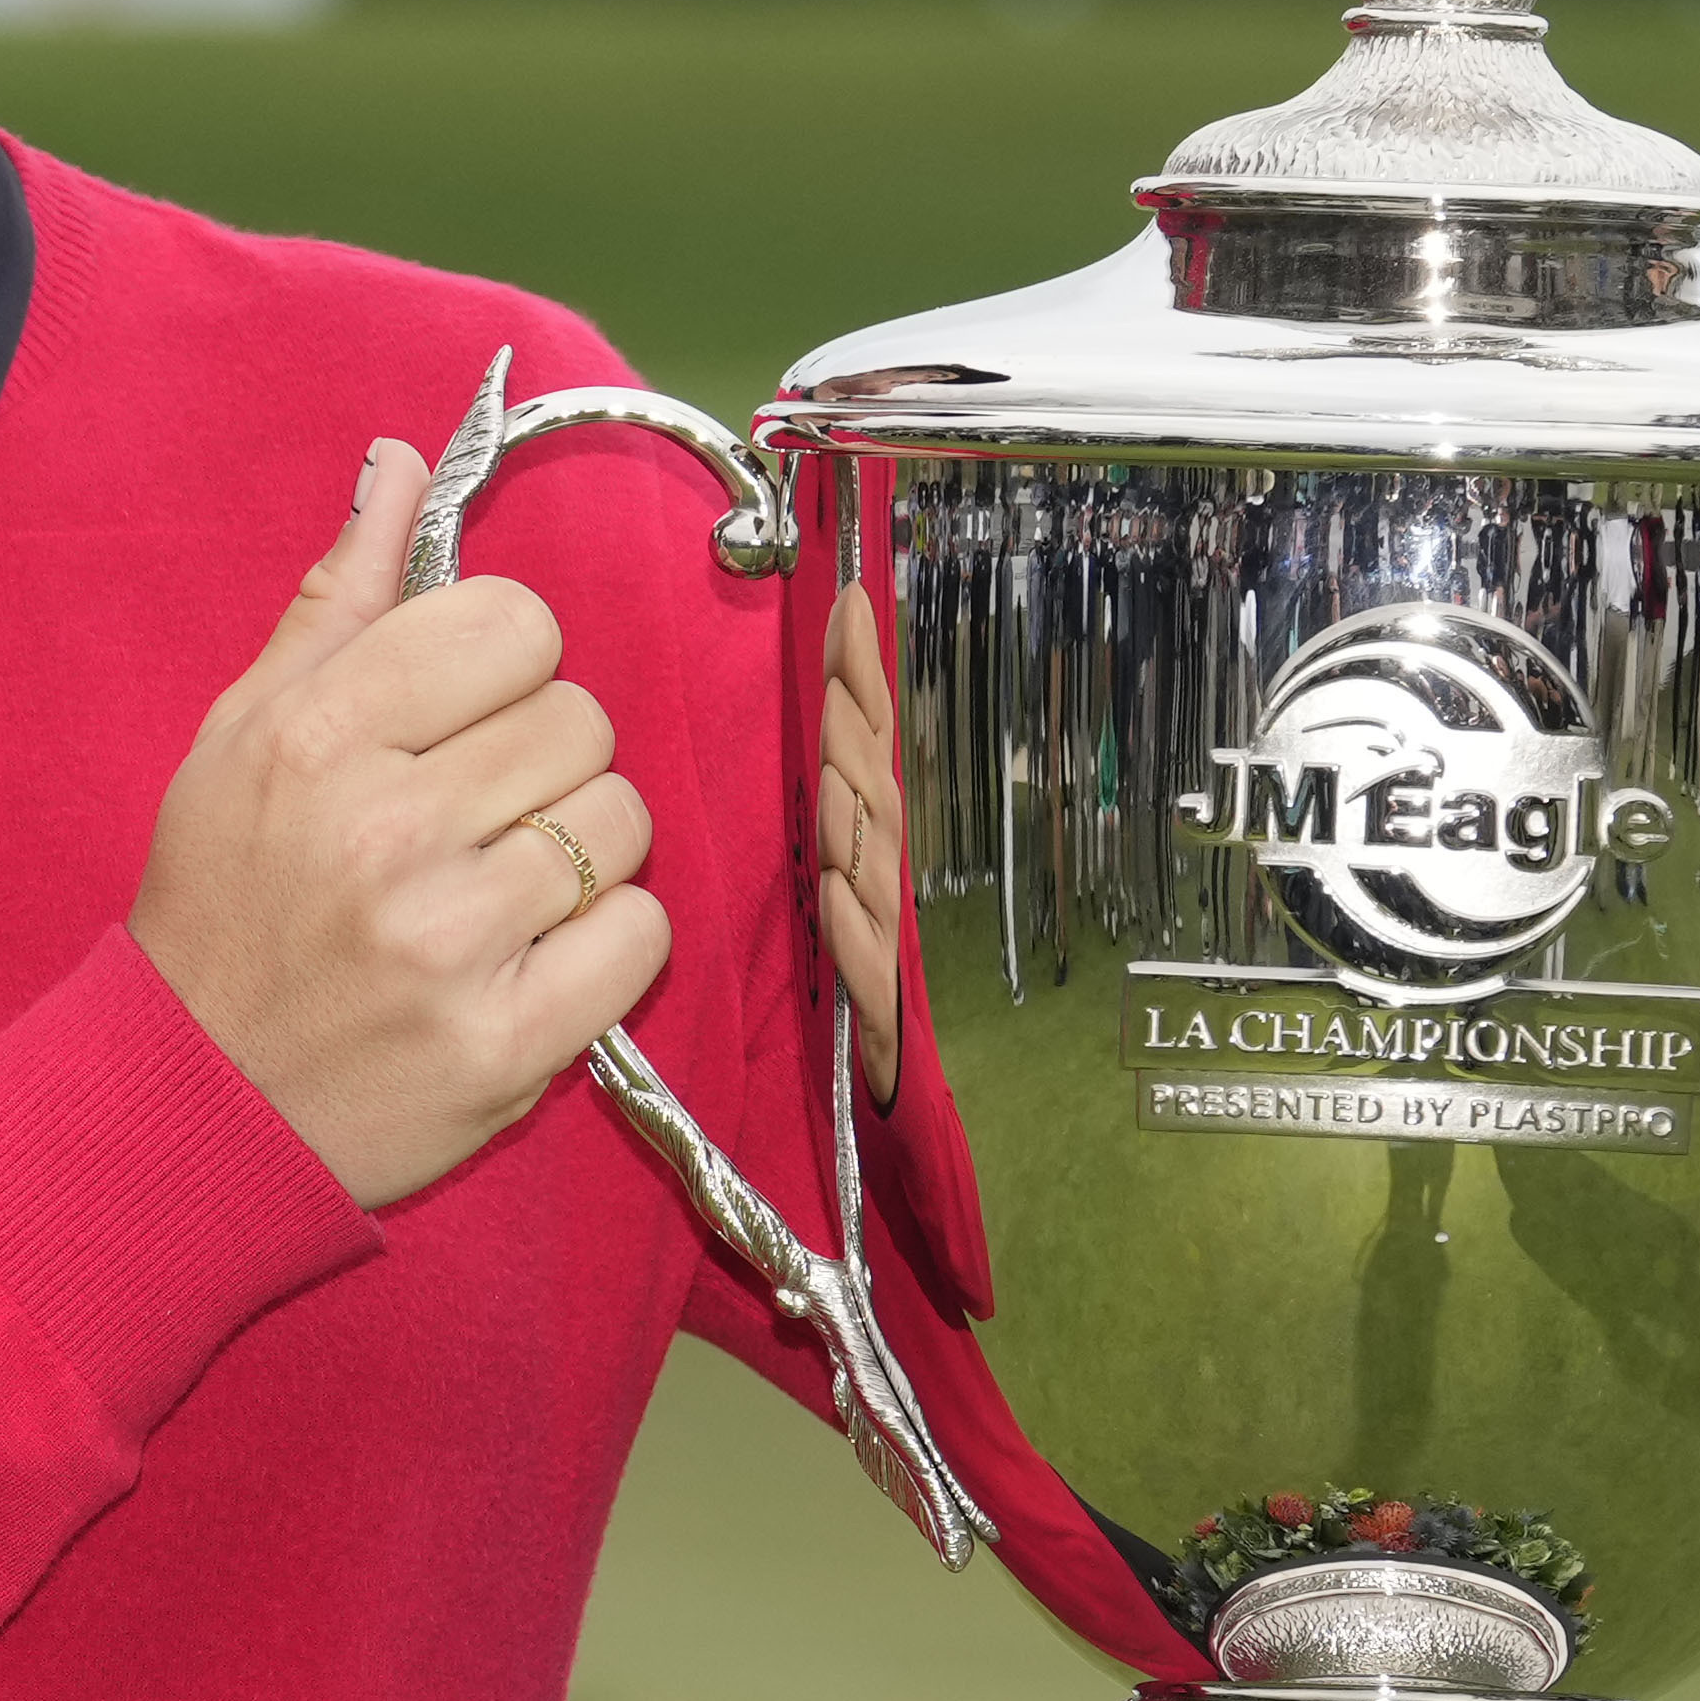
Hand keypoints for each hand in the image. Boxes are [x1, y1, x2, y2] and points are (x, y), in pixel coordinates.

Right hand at [139, 437, 667, 1207]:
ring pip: (621, 820)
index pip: (515, 623)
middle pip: (581, 718)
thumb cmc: (221, 910)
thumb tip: (401, 465)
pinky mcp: (506, 1043)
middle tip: (471, 819)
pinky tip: (532, 957)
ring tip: (499, 890)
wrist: (191, 1107)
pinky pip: (641, 933)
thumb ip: (338, 602)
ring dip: (580, 851)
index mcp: (318, 735)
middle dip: (541, 761)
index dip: (504, 666)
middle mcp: (386, 829)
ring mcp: (450, 941)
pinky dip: (606, 944)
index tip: (460, 719)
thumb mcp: (240, 737)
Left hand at [814, 585, 908, 1102]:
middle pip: (876, 790)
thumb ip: (824, 814)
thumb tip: (811, 722)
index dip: (857, 674)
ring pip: (873, 868)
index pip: (862, 744)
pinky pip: (866, 968)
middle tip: (843, 654)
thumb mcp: (825, 885)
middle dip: (860, 720)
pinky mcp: (883, 1017)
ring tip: (830, 757)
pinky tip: (830, 893)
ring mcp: (888, 946)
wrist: (888, 1100)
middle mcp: (883, 883)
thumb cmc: (850, 989)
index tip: (846, 600)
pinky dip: (851, 930)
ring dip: (853, 811)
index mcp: (862, 845)